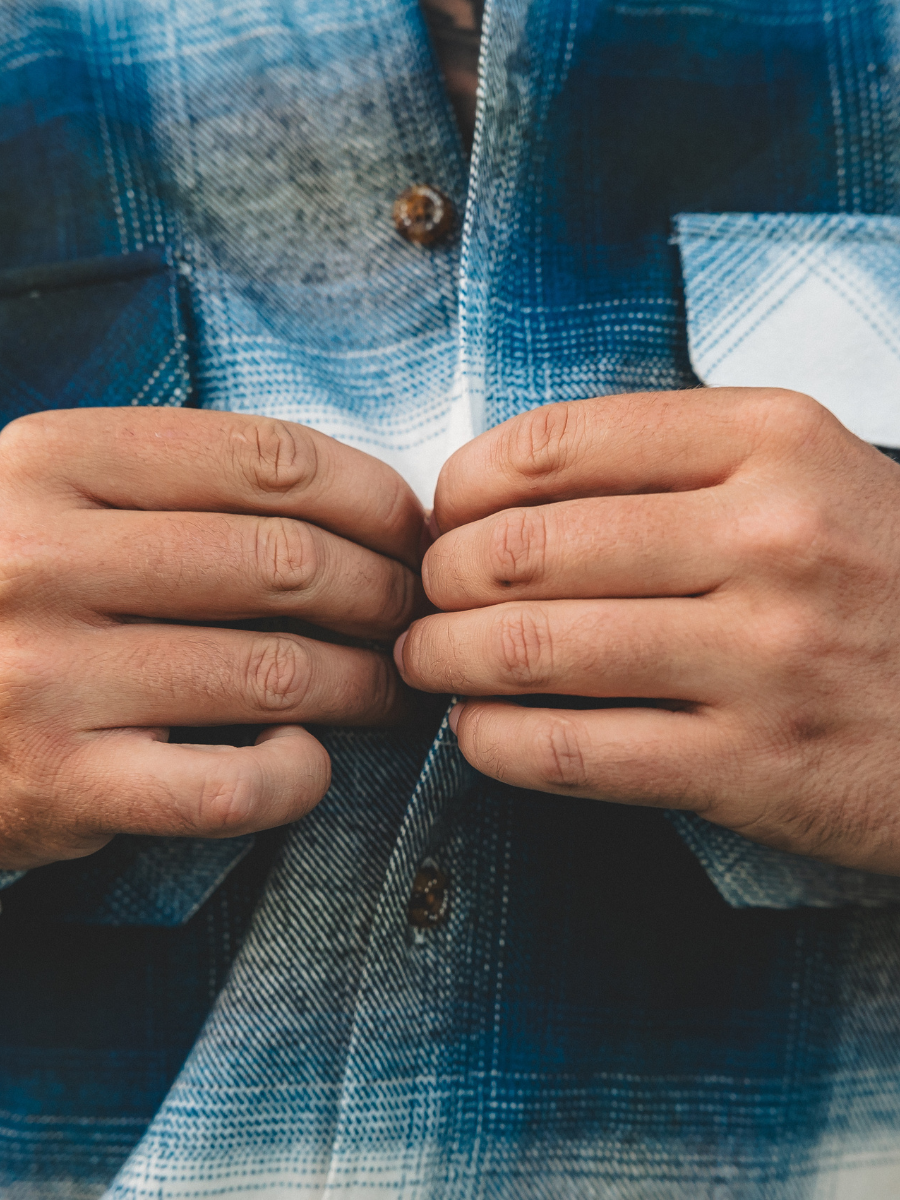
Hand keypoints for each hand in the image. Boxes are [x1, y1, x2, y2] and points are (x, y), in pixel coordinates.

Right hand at [0, 407, 424, 868]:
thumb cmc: (10, 589)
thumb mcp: (57, 495)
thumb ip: (178, 482)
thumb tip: (355, 504)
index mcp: (50, 461)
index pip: (266, 459)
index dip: (372, 497)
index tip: (411, 531)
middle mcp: (40, 560)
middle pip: (286, 564)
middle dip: (384, 592)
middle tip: (412, 615)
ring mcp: (45, 677)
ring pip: (276, 672)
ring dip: (366, 683)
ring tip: (389, 684)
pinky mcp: (60, 785)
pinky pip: (233, 786)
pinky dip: (300, 776)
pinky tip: (308, 757)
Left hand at [396, 388, 899, 874]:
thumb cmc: (880, 585)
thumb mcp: (810, 476)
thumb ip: (676, 464)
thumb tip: (504, 492)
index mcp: (774, 441)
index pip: (559, 442)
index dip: (464, 484)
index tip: (443, 517)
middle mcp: (769, 538)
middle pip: (524, 548)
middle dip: (439, 579)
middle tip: (423, 598)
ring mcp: (762, 658)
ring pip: (530, 649)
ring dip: (445, 659)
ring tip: (428, 662)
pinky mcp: (752, 768)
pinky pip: (571, 753)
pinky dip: (493, 744)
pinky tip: (476, 734)